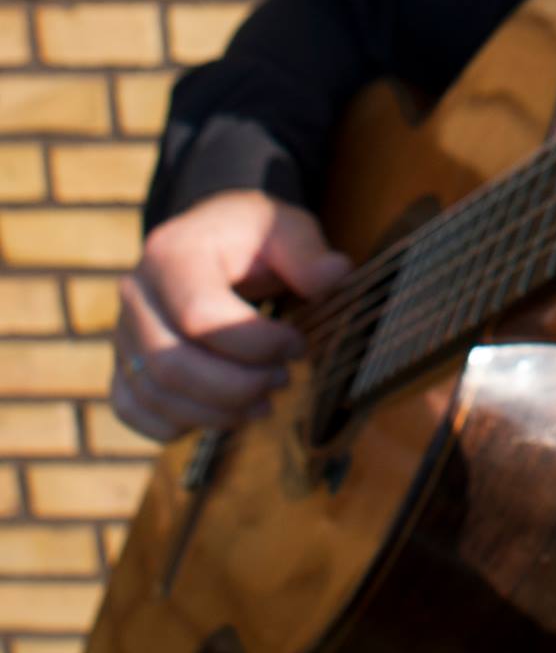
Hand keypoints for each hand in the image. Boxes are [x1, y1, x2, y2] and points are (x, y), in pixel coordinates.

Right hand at [112, 191, 353, 441]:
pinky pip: (132, 408)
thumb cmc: (254, 235)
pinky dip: (176, 424)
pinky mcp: (123, 360)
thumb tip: (335, 277)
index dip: (256, 344)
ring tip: (264, 403)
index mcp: (172, 254)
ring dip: (215, 412)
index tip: (298, 344)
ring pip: (154, 393)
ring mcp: (123, 330)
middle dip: (236, 386)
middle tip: (283, 380)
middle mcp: (136, 295)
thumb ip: (309, 254)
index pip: (202, 318)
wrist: (211, 237)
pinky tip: (223, 415)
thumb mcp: (287, 228)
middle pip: (171, 365)